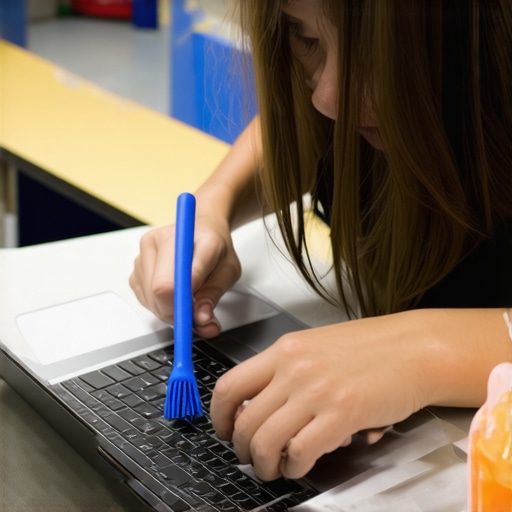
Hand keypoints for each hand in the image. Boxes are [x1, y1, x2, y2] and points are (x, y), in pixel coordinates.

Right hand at [129, 214, 241, 337]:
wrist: (202, 230)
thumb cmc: (215, 248)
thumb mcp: (228, 270)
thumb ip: (214, 294)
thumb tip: (201, 318)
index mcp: (182, 238)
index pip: (170, 281)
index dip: (181, 306)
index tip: (194, 319)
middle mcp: (156, 242)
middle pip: (156, 293)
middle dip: (178, 312)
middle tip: (197, 314)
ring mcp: (142, 255)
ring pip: (150, 299)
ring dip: (170, 310)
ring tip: (189, 299)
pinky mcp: (136, 269)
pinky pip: (144, 299)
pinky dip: (160, 306)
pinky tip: (175, 294)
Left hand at [210, 312, 430, 480]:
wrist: (414, 348)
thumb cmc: (371, 348)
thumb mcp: (317, 347)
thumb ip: (287, 372)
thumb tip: (266, 408)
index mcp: (285, 350)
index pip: (229, 385)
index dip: (219, 416)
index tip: (224, 430)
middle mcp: (294, 368)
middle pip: (244, 420)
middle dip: (242, 449)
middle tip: (251, 457)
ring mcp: (315, 391)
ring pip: (265, 440)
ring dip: (263, 464)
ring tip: (273, 469)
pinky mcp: (341, 414)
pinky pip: (300, 452)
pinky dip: (294, 468)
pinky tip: (300, 466)